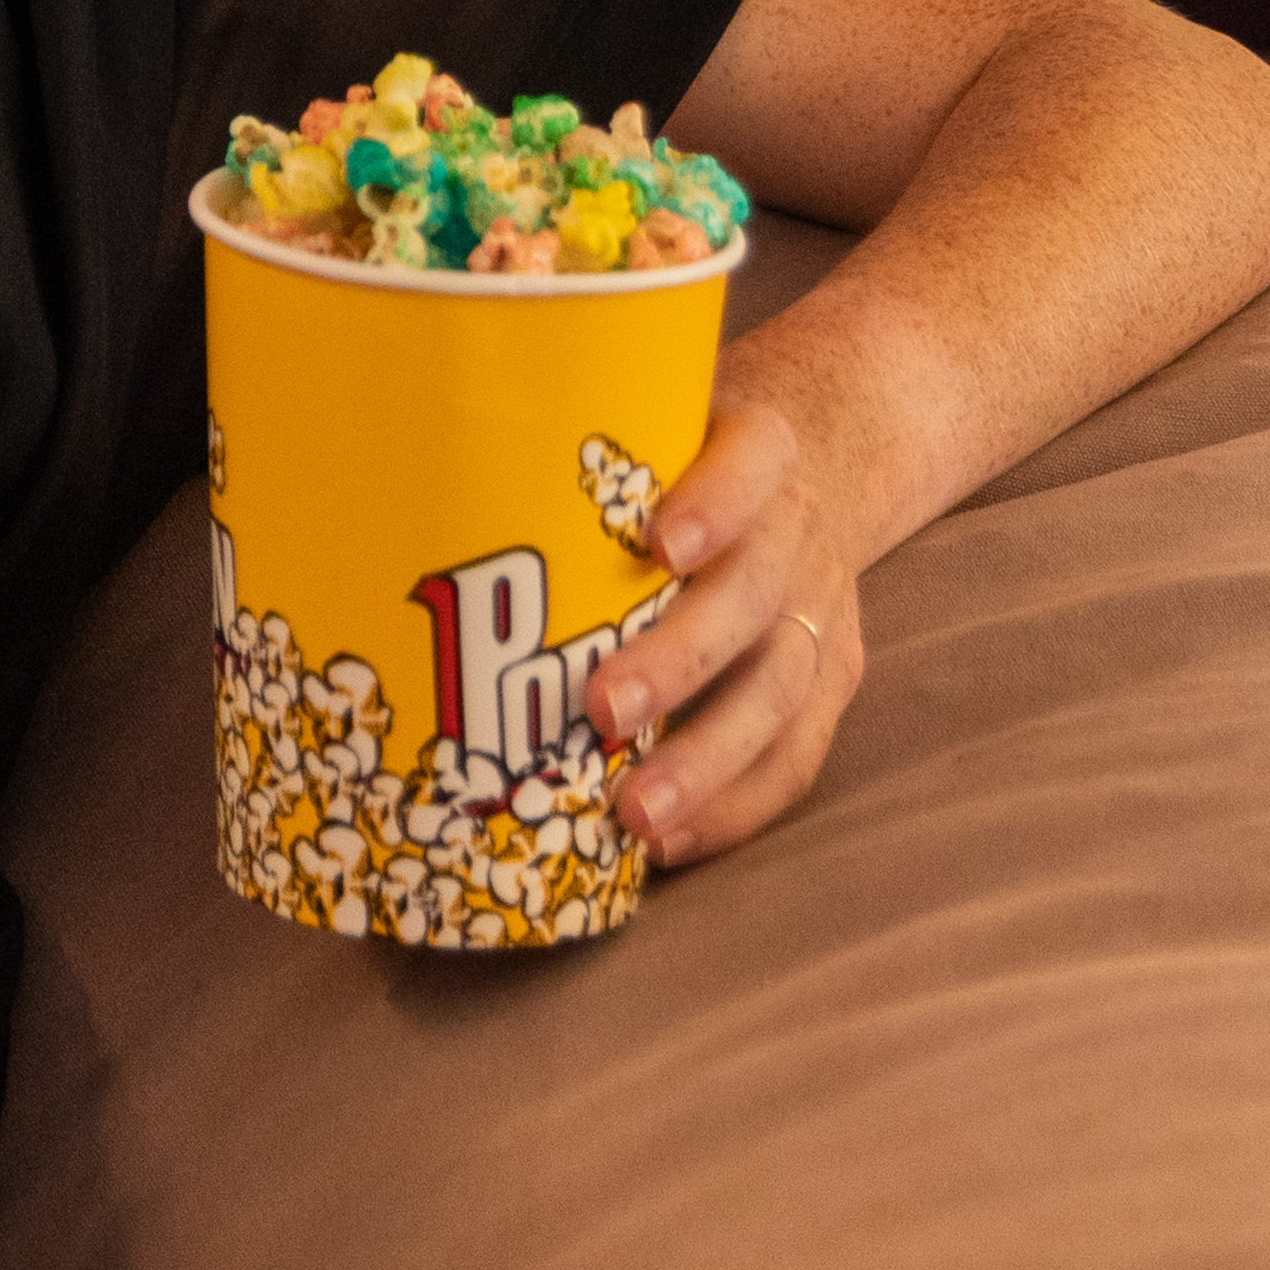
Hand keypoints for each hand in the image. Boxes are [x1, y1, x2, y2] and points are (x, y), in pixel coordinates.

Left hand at [583, 392, 862, 861]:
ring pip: (778, 692)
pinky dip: (731, 808)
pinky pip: (792, 758)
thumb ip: (580, 449)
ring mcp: (821, 613)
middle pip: (752, 596)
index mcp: (760, 451)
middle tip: (603, 707)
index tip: (658, 542)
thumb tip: (440, 482)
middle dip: (679, 660)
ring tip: (635, 813)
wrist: (805, 480)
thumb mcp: (654, 426)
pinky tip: (666, 842)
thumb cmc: (682, 464)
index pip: (751, 461)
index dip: (714, 502)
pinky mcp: (828, 682)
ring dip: (706, 761)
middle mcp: (799, 533)